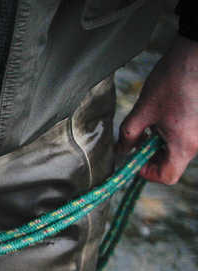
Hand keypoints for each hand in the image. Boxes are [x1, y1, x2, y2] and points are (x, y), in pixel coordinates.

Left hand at [117, 36, 197, 184]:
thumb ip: (129, 135)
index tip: (135, 159)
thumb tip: (121, 151)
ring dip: (161, 143)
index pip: (167, 176)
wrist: (197, 53)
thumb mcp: (143, 111)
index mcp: (185, 145)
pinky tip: (165, 114)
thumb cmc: (172, 81)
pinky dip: (172, 132)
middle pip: (173, 163)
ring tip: (152, 122)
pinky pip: (186, 136)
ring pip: (179, 149)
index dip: (147, 172)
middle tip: (138, 139)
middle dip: (152, 156)